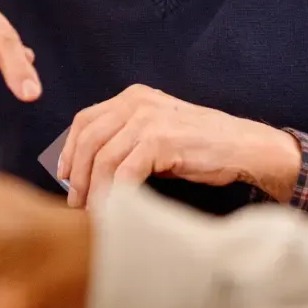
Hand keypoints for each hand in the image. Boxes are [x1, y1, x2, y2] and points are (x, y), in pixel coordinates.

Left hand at [58, 85, 301, 208]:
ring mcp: (149, 120)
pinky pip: (126, 171)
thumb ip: (126, 142)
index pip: (85, 120)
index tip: (64, 175)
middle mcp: (137, 103)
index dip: (69, 150)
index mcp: (133, 97)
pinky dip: (116, 193)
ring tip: (93, 209)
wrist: (243, 147)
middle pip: (88, 139)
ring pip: (103, 157)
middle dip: (76, 173)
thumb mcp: (157, 133)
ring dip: (94, 188)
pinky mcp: (161, 141)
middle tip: (75, 201)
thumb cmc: (201, 146)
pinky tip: (115, 208)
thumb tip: (90, 172)